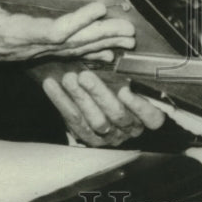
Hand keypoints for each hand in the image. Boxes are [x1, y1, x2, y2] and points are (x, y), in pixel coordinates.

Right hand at [0, 0, 135, 68]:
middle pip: (73, 43)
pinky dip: (90, 53)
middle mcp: (29, 47)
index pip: (53, 31)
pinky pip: (68, 54)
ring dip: (103, 44)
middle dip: (102, 35)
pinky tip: (109, 53)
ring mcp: (34, 52)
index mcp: (14, 34)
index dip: (78, 21)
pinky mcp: (36, 52)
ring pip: (75, 50)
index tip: (100, 8)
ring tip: (129, 40)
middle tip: (129, 30)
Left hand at [42, 69, 165, 146]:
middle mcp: (129, 130)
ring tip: (68, 78)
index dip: (138, 106)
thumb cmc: (123, 88)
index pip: (151, 118)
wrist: (104, 107)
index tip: (124, 90)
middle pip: (117, 116)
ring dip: (79, 98)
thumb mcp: (132, 82)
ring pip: (94, 120)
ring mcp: (109, 137)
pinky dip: (61, 101)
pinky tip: (50, 84)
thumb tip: (117, 61)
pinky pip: (73, 121)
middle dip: (100, 95)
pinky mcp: (88, 139)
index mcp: (146, 118)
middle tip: (84, 76)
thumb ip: (129, 78)